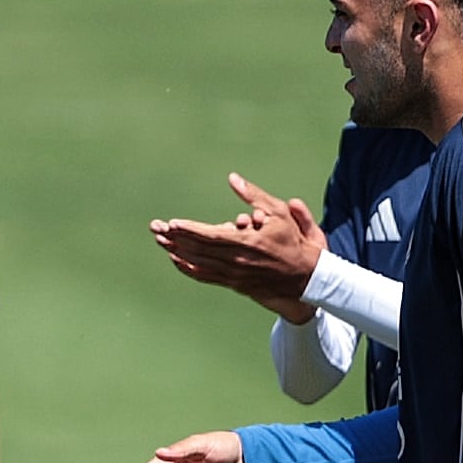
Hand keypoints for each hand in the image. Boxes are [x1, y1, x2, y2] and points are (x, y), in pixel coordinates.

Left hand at [151, 175, 330, 325]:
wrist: (307, 278)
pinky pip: (207, 277)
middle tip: (155, 229)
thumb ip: (254, 196)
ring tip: (160, 241)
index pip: (211, 236)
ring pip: (199, 264)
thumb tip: (232, 179)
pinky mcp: (235, 284)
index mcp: (248, 242)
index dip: (189, 230)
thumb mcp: (279, 213)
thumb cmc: (294, 242)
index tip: (171, 224)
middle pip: (199, 250)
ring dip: (178, 252)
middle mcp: (238, 261)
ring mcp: (235, 275)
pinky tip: (177, 261)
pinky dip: (189, 269)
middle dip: (175, 239)